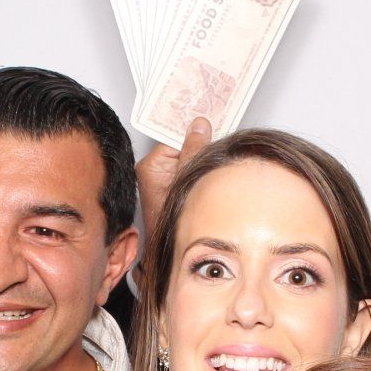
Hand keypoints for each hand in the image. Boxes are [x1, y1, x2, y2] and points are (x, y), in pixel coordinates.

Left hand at [134, 116, 212, 233]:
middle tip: (219, 143)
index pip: (175, 137)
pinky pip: (192, 169)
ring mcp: (166, 178)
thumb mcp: (187, 180)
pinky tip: (212, 176)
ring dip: (205, 160)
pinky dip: (203, 170)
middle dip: (201, 146)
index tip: (210, 120)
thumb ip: (193, 151)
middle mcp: (155, 170)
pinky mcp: (176, 186)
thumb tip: (199, 125)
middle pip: (183, 146)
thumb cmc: (172, 221)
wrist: (169, 251)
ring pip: (190, 158)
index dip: (194, 131)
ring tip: (216, 165)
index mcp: (152, 165)